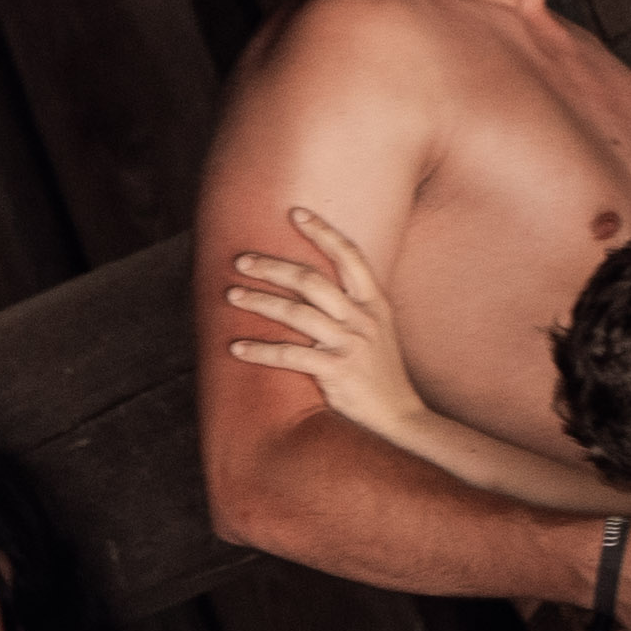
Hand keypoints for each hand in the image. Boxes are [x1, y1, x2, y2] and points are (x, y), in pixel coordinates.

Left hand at [217, 205, 440, 460]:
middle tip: (241, 260)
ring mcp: (351, 344)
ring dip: (258, 301)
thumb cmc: (380, 374)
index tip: (295, 212)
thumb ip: (351, 309)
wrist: (400, 417)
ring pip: (296, 312)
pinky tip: (235, 348)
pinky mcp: (337, 371)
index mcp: (375, 303)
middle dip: (273, 266)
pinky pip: (290, 355)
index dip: (322, 231)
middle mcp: (363, 318)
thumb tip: (311, 288)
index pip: (350, 256)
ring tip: (230, 296)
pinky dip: (259, 350)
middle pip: (311, 279)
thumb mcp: (376, 332)